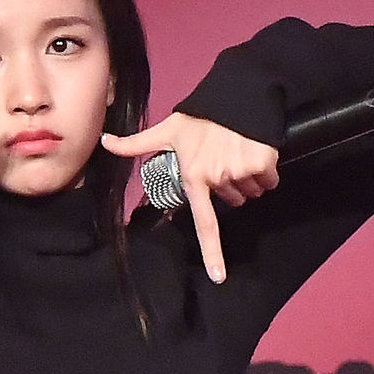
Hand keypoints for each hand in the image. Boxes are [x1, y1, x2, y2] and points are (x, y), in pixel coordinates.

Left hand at [102, 113, 277, 284]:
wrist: (235, 96)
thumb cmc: (199, 116)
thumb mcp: (166, 131)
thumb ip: (136, 144)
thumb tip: (104, 142)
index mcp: (194, 179)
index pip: (203, 223)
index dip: (212, 252)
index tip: (219, 276)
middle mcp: (218, 179)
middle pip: (232, 201)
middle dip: (229, 187)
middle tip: (222, 161)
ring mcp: (241, 172)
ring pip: (251, 191)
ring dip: (247, 179)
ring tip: (236, 154)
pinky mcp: (263, 163)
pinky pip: (269, 180)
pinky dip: (266, 172)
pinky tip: (255, 154)